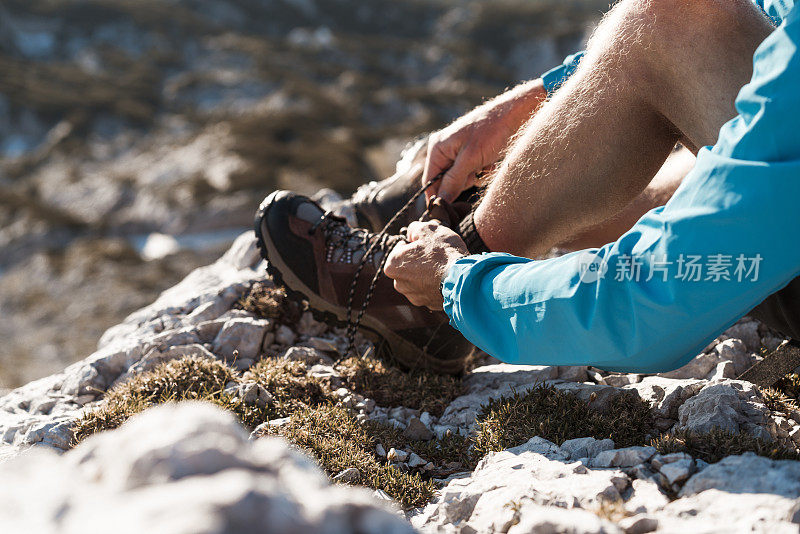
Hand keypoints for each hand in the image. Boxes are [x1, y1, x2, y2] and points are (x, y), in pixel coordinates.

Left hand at [384, 220, 468, 310]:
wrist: (463, 279)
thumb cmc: (443, 253)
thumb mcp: (428, 229)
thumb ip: (415, 228)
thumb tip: (412, 232)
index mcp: (393, 264)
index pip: (399, 248)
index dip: (413, 243)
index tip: (425, 243)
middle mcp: (399, 283)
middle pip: (407, 266)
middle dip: (418, 260)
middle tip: (434, 254)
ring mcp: (413, 296)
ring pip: (418, 280)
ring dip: (426, 273)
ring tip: (442, 266)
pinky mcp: (428, 304)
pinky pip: (429, 291)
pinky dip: (435, 285)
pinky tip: (446, 278)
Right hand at [423, 79, 546, 201]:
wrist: (517, 114)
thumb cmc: (492, 131)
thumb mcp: (471, 159)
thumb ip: (453, 181)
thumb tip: (440, 201)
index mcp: (438, 148)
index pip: (429, 181)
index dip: (437, 197)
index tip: (447, 212)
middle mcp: (445, 150)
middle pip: (445, 182)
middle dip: (462, 183)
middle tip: (477, 172)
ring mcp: (458, 152)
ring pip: (460, 179)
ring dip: (474, 177)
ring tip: (486, 164)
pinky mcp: (472, 154)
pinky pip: (471, 173)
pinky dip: (482, 171)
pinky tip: (491, 162)